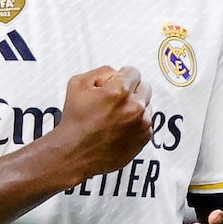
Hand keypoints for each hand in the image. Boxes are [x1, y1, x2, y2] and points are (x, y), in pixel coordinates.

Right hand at [54, 65, 154, 183]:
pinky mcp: (144, 139)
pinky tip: (120, 127)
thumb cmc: (75, 122)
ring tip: (115, 116)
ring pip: (147, 106)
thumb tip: (115, 73)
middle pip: (144, 87)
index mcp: (120, 91)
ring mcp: (142, 124)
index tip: (117, 82)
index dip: (122, 76)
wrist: (75, 152)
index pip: (134, 72)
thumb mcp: (78, 84)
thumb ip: (101, 71)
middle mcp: (134, 107)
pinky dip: (137, 123)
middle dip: (131, 90)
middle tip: (116, 99)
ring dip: (135, 107)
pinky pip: (147, 123)